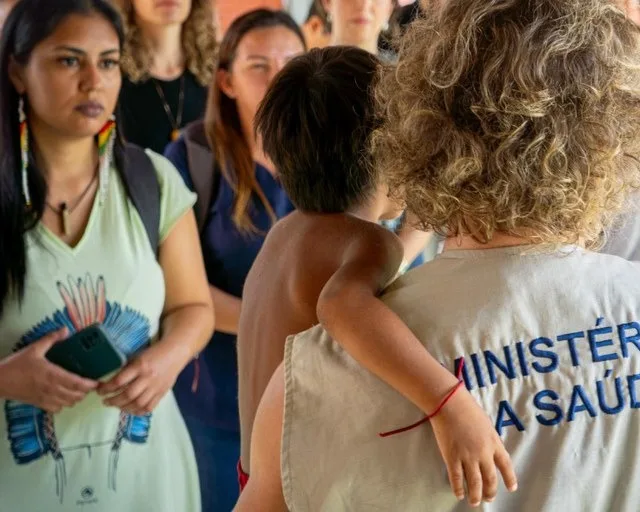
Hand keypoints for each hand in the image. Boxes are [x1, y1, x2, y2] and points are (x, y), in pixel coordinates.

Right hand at [0, 328, 97, 412]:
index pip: (76, 383)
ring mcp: (45, 398)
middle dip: (85, 391)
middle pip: (76, 395)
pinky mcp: (39, 404)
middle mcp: (51, 389)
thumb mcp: (34, 349)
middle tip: (88, 384)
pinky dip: (64, 404)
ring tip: (78, 390)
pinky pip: (57, 409)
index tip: (97, 382)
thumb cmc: (16, 364)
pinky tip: (63, 397)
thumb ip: (51, 339)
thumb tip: (65, 329)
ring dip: (76, 398)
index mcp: (52, 374)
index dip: (89, 385)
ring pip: (68, 403)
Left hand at [97, 342, 184, 415]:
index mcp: (140, 366)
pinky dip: (138, 411)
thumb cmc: (154, 353)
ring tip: (117, 406)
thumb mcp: (138, 357)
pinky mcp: (162, 393)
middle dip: (113, 401)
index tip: (99, 391)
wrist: (175, 353)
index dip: (107, 388)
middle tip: (105, 401)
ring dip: (124, 408)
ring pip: (138, 403)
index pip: (119, 381)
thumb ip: (127, 369)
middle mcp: (148, 378)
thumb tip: (111, 382)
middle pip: (128, 395)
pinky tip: (131, 410)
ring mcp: (156, 387)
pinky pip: (149, 407)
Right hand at [429, 388, 517, 506]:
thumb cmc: (467, 408)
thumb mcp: (486, 423)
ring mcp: (468, 457)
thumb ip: (488, 438)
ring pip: (475, 483)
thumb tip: (488, 449)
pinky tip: (459, 494)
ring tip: (475, 502)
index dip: (510, 478)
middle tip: (489, 498)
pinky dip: (458, 488)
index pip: (505, 465)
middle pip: (490, 478)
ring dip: (476, 495)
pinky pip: (456, 478)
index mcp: (494, 442)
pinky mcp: (452, 458)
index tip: (512, 488)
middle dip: (490, 491)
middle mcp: (483, 453)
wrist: (449, 404)